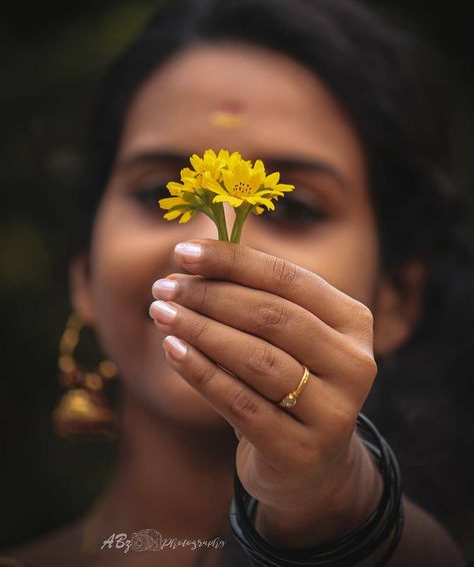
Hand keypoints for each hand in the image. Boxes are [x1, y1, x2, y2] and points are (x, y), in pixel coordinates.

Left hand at [149, 239, 379, 547]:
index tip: (182, 252)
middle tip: (164, 286)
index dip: (233, 261)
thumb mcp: (284, 337)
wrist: (308, 464)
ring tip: (160, 312)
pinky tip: (172, 350)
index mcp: (353, 322)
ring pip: (257, 359)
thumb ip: (254, 298)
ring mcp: (334, 412)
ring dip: (200, 330)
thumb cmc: (288, 382)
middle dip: (211, 296)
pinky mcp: (301, 451)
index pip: (288, 279)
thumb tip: (192, 260)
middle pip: (273, 316)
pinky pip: (241, 403)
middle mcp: (354, 364)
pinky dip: (201, 373)